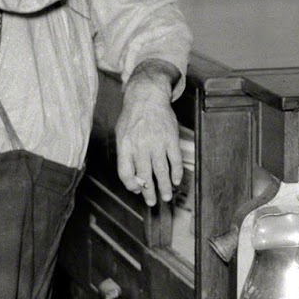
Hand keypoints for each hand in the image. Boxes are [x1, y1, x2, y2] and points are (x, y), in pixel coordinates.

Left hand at [115, 61, 181, 205]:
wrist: (147, 96)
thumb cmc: (133, 117)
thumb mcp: (121, 134)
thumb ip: (125, 154)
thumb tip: (133, 177)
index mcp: (125, 146)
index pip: (126, 173)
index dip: (131, 185)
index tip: (137, 190)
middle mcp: (140, 146)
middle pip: (144, 175)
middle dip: (149, 192)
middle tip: (153, 202)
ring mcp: (157, 143)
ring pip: (161, 170)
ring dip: (165, 186)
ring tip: (167, 196)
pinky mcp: (171, 138)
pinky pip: (174, 159)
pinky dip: (176, 172)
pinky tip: (177, 180)